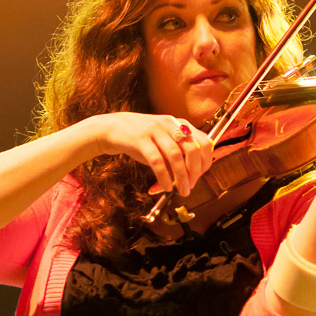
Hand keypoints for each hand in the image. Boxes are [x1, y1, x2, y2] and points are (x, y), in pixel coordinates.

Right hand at [89, 112, 213, 197]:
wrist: (111, 128)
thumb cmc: (140, 140)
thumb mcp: (162, 145)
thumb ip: (176, 159)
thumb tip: (189, 181)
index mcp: (180, 124)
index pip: (204, 143)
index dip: (205, 163)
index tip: (198, 178)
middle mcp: (170, 124)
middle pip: (193, 149)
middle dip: (195, 173)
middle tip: (189, 187)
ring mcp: (155, 129)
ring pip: (176, 156)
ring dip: (181, 178)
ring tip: (181, 191)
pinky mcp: (140, 138)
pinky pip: (157, 161)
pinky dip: (163, 177)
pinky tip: (164, 188)